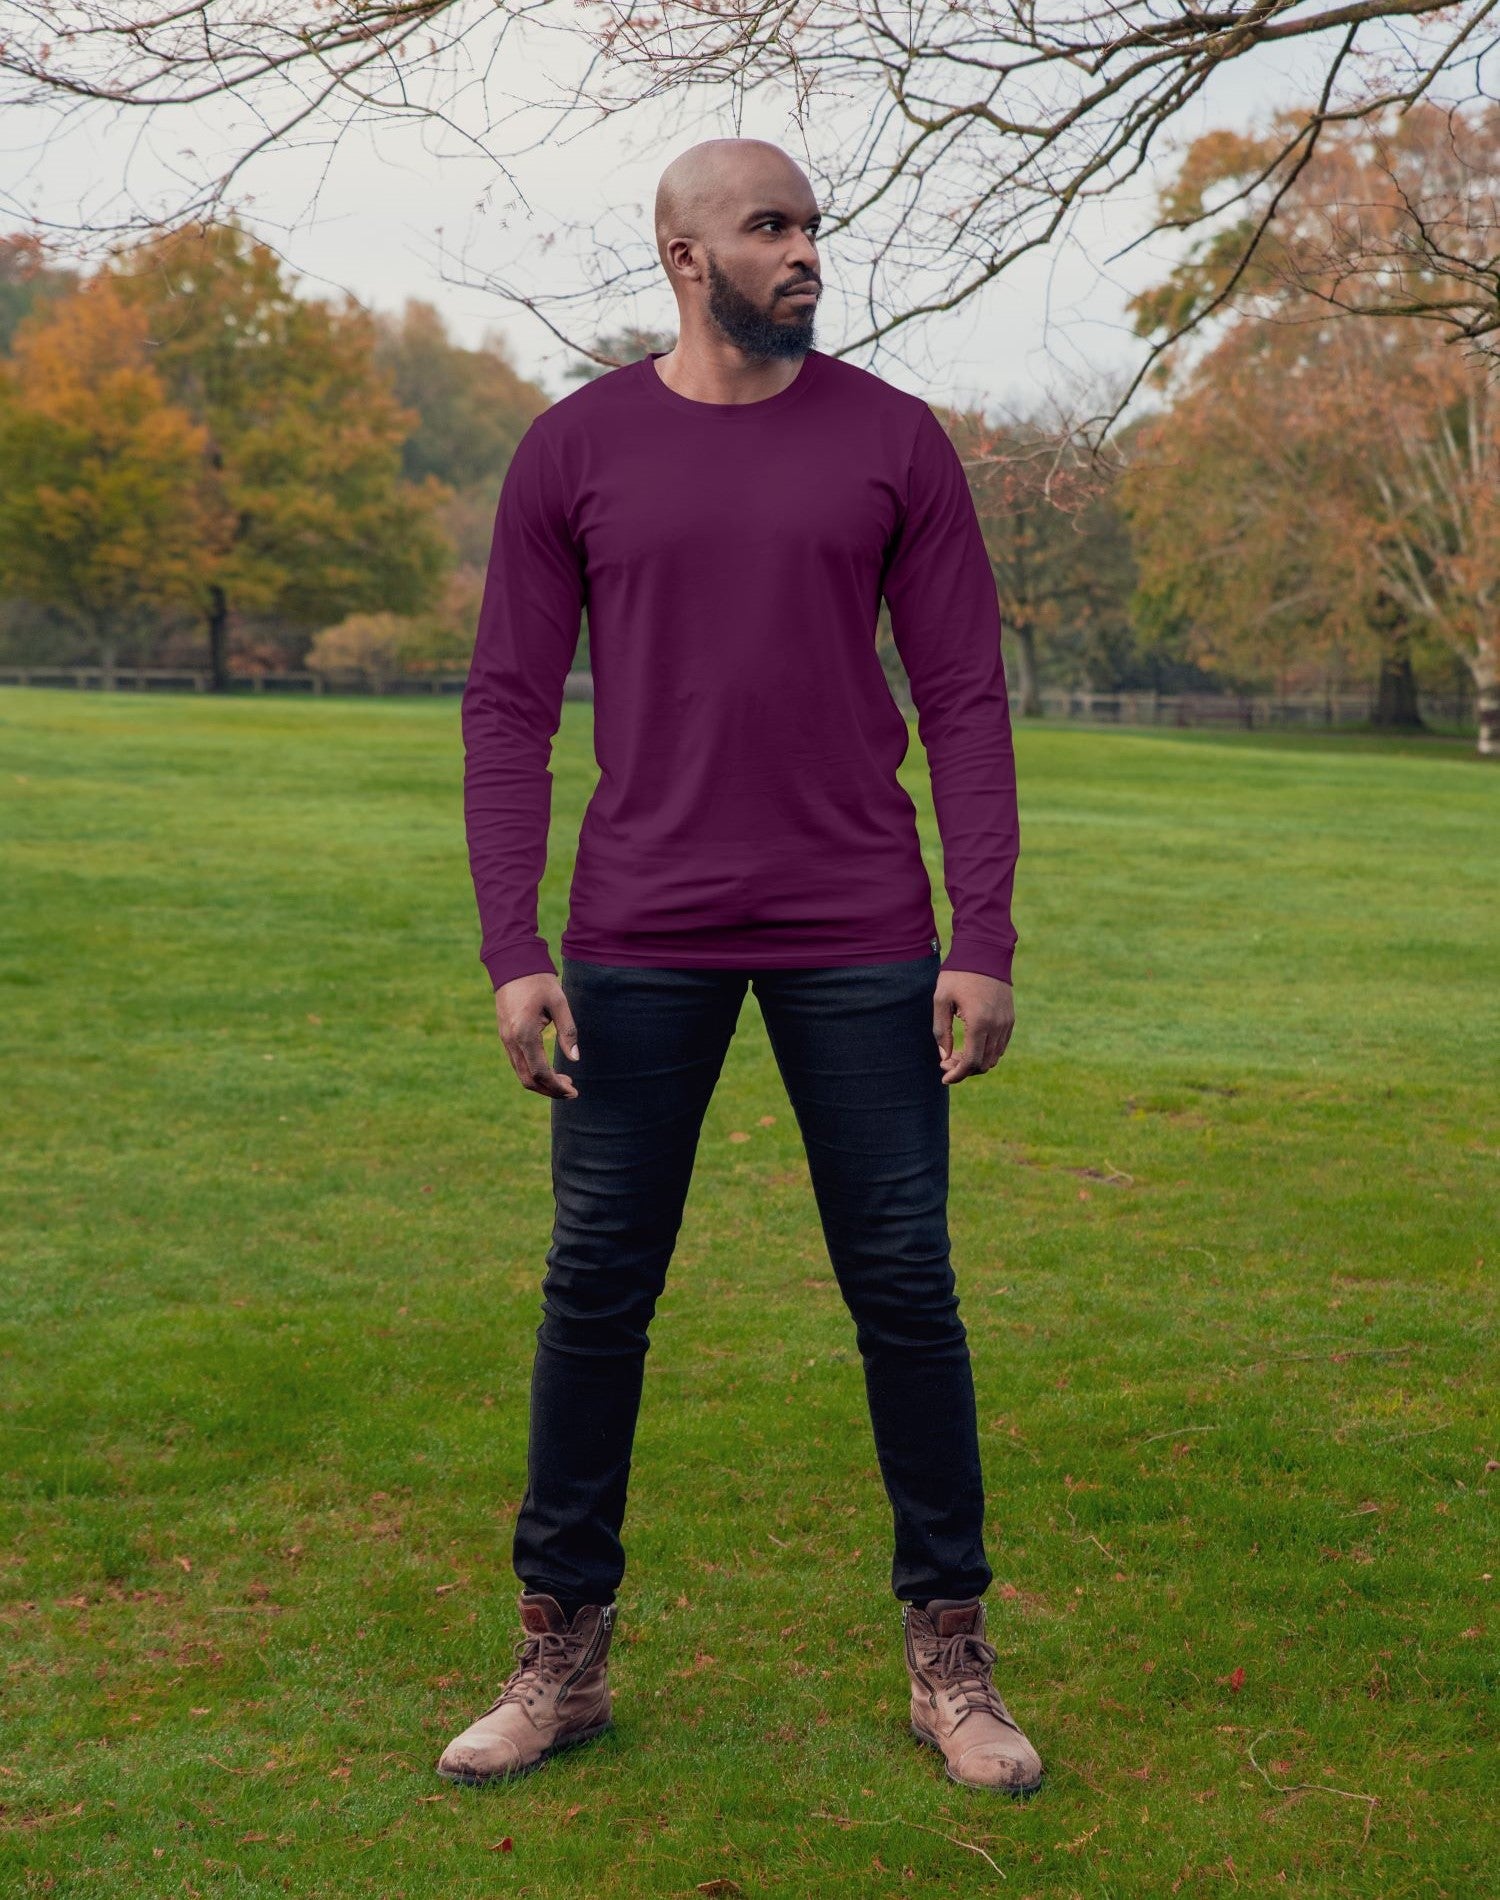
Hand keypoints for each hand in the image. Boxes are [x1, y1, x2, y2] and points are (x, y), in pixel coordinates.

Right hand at [494, 973, 580, 1098]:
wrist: (512, 964)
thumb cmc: (538, 981)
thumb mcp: (559, 1003)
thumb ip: (568, 1032)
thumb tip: (575, 1058)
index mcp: (524, 1033)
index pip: (540, 1072)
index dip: (556, 1087)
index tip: (573, 1091)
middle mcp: (511, 1040)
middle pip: (528, 1079)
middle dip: (550, 1090)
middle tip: (571, 1090)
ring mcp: (505, 1039)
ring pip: (521, 1073)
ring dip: (542, 1082)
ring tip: (564, 1081)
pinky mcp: (505, 1035)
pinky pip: (518, 1062)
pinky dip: (533, 1072)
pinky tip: (549, 1069)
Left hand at [933, 970, 1013, 1084]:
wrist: (985, 952)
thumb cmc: (958, 974)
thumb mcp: (941, 1000)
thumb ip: (941, 1031)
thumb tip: (944, 1057)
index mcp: (979, 1022)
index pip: (971, 1062)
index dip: (957, 1075)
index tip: (944, 1078)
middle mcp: (997, 1026)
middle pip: (984, 1064)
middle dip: (964, 1069)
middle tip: (946, 1063)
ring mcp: (1006, 1023)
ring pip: (994, 1057)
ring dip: (976, 1062)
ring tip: (956, 1054)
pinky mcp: (1010, 1018)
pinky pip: (1001, 1045)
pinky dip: (986, 1052)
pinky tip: (970, 1045)